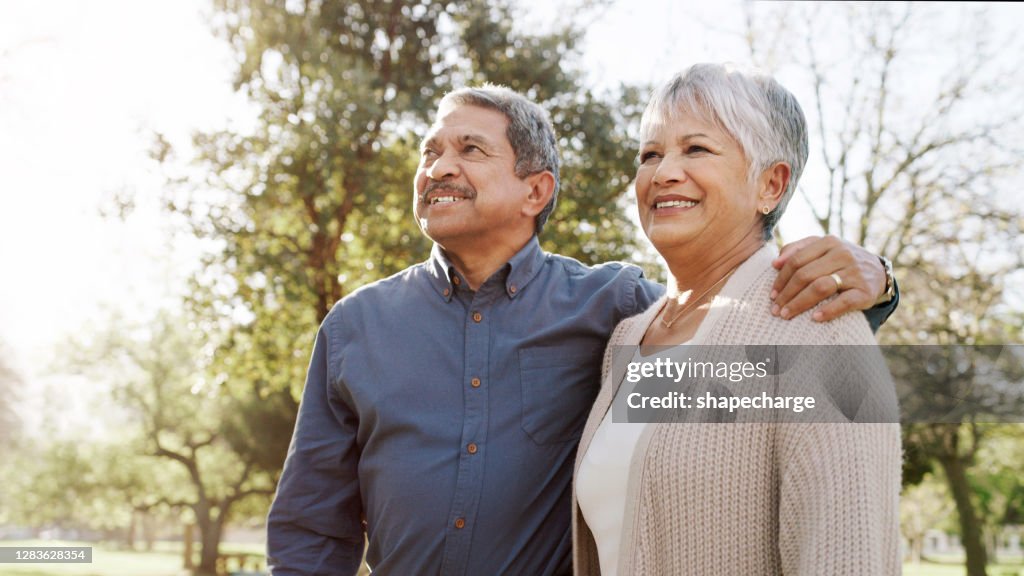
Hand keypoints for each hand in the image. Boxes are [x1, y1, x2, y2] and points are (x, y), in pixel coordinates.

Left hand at [770, 235, 885, 321]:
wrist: (878, 271)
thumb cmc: (841, 261)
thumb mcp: (823, 248)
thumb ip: (797, 249)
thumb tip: (775, 263)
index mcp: (828, 242)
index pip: (796, 260)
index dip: (781, 279)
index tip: (772, 294)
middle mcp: (842, 254)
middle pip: (805, 275)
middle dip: (786, 294)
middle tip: (775, 309)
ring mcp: (854, 272)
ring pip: (820, 287)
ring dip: (800, 303)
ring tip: (787, 314)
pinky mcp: (865, 291)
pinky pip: (844, 302)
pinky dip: (828, 311)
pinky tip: (814, 318)